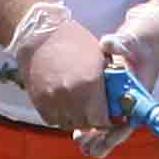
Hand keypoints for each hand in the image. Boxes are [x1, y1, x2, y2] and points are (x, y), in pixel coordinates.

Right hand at [11, 5, 109, 141]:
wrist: (39, 34)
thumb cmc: (73, 42)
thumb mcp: (99, 58)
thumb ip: (109, 81)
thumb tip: (119, 98)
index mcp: (91, 84)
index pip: (103, 119)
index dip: (106, 120)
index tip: (106, 116)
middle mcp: (73, 95)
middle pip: (86, 124)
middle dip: (91, 120)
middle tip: (91, 112)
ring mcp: (54, 100)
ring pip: (68, 124)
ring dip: (74, 119)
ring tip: (77, 107)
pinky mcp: (39, 101)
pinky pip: (52, 120)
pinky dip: (59, 116)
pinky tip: (63, 104)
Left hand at [93, 3, 158, 158]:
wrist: (147, 36)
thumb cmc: (142, 40)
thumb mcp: (132, 40)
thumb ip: (120, 43)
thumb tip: (106, 43)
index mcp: (139, 93)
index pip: (130, 119)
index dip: (117, 133)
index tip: (106, 141)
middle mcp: (131, 99)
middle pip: (117, 127)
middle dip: (102, 140)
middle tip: (87, 148)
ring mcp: (121, 98)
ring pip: (108, 124)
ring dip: (95, 135)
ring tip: (80, 143)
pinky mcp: (112, 93)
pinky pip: (102, 113)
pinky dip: (91, 122)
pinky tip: (77, 129)